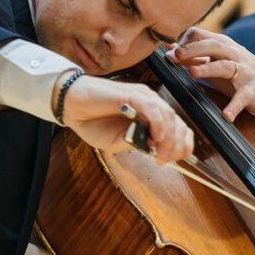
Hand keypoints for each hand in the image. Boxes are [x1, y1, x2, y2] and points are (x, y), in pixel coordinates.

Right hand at [57, 73, 193, 163]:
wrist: (72, 107)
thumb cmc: (93, 122)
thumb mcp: (117, 142)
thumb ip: (135, 143)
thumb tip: (154, 148)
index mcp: (152, 116)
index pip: (179, 128)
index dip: (182, 145)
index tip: (175, 160)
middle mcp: (152, 105)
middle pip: (178, 124)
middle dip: (176, 145)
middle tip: (164, 160)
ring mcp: (143, 97)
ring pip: (168, 116)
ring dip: (168, 138)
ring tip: (160, 154)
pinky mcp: (131, 94)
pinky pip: (151, 107)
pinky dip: (157, 123)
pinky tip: (155, 137)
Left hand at [166, 28, 254, 121]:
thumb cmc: (239, 72)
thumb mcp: (216, 61)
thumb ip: (193, 56)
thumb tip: (167, 49)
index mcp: (222, 45)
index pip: (199, 34)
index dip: (183, 42)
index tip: (170, 55)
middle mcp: (233, 54)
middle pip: (212, 45)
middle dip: (193, 49)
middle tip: (176, 55)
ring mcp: (244, 71)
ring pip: (225, 66)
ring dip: (208, 69)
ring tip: (193, 73)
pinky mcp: (253, 89)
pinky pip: (243, 97)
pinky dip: (235, 106)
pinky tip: (227, 115)